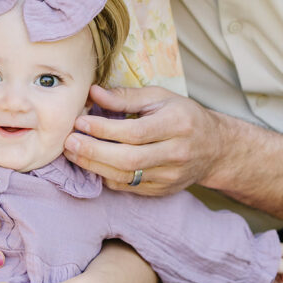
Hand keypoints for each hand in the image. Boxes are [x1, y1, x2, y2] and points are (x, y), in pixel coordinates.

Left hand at [64, 84, 224, 195]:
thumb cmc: (183, 116)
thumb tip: (93, 93)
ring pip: (126, 176)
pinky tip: (91, 164)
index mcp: (178, 124)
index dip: (104, 129)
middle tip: (68, 142)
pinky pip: (128, 186)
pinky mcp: (163, 190)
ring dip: (94, 165)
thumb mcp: (160, 97)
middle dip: (94, 151)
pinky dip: (106, 176)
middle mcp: (177, 153)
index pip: (135, 131)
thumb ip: (126, 97)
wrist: (214, 148)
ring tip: (73, 153)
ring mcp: (171, 176)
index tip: (80, 122)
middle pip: (129, 158)